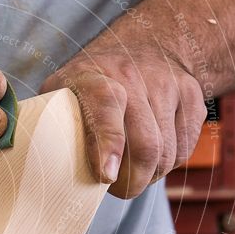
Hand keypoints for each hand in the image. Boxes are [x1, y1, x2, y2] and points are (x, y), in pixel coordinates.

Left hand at [40, 41, 205, 198]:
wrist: (144, 44)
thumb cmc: (90, 82)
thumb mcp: (61, 91)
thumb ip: (51, 122)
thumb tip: (41, 166)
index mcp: (93, 76)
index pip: (105, 107)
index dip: (107, 144)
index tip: (106, 175)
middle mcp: (134, 76)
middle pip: (146, 144)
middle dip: (132, 181)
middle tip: (118, 189)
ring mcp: (168, 84)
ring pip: (168, 152)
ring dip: (150, 176)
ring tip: (132, 174)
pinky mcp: (192, 96)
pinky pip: (185, 147)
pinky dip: (169, 164)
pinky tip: (152, 159)